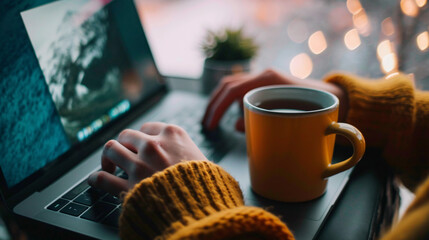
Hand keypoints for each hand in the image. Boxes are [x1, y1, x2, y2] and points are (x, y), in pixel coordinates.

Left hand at [88, 122, 206, 195]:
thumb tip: (180, 153)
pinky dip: (96, 178)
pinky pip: (102, 178)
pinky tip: (96, 180)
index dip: (142, 136)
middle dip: (124, 144)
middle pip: (127, 135)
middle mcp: (153, 146)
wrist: (204, 209)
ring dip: (108, 157)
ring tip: (109, 165)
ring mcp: (139, 165)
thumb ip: (185, 151)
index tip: (140, 144)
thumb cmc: (207, 186)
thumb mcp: (201, 159)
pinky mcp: (129, 187)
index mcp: (173, 135)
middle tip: (124, 154)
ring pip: (111, 149)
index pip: (148, 127)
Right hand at [202, 69, 347, 130]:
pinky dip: (232, 100)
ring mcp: (266, 78)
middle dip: (213, 104)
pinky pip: (243, 89)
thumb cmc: (321, 110)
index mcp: (269, 80)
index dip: (217, 108)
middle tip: (206, 123)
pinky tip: (230, 113)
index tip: (210, 125)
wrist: (339, 99)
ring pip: (233, 85)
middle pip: (228, 85)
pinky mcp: (268, 85)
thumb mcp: (292, 120)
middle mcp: (265, 75)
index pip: (232, 90)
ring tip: (213, 118)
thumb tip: (238, 125)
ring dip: (220, 101)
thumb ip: (264, 123)